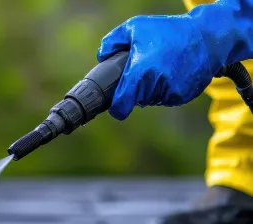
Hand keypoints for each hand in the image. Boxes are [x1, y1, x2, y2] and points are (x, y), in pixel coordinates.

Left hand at [97, 14, 214, 120]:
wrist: (207, 36)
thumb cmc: (168, 30)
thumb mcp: (135, 27)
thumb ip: (112, 41)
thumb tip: (102, 56)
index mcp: (140, 72)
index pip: (122, 104)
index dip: (117, 108)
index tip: (116, 108)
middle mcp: (155, 85)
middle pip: (136, 100)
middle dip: (135, 90)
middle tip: (144, 70)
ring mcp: (171, 92)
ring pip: (152, 99)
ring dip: (151, 90)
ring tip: (159, 68)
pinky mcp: (184, 95)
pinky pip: (168, 98)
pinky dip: (166, 89)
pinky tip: (172, 72)